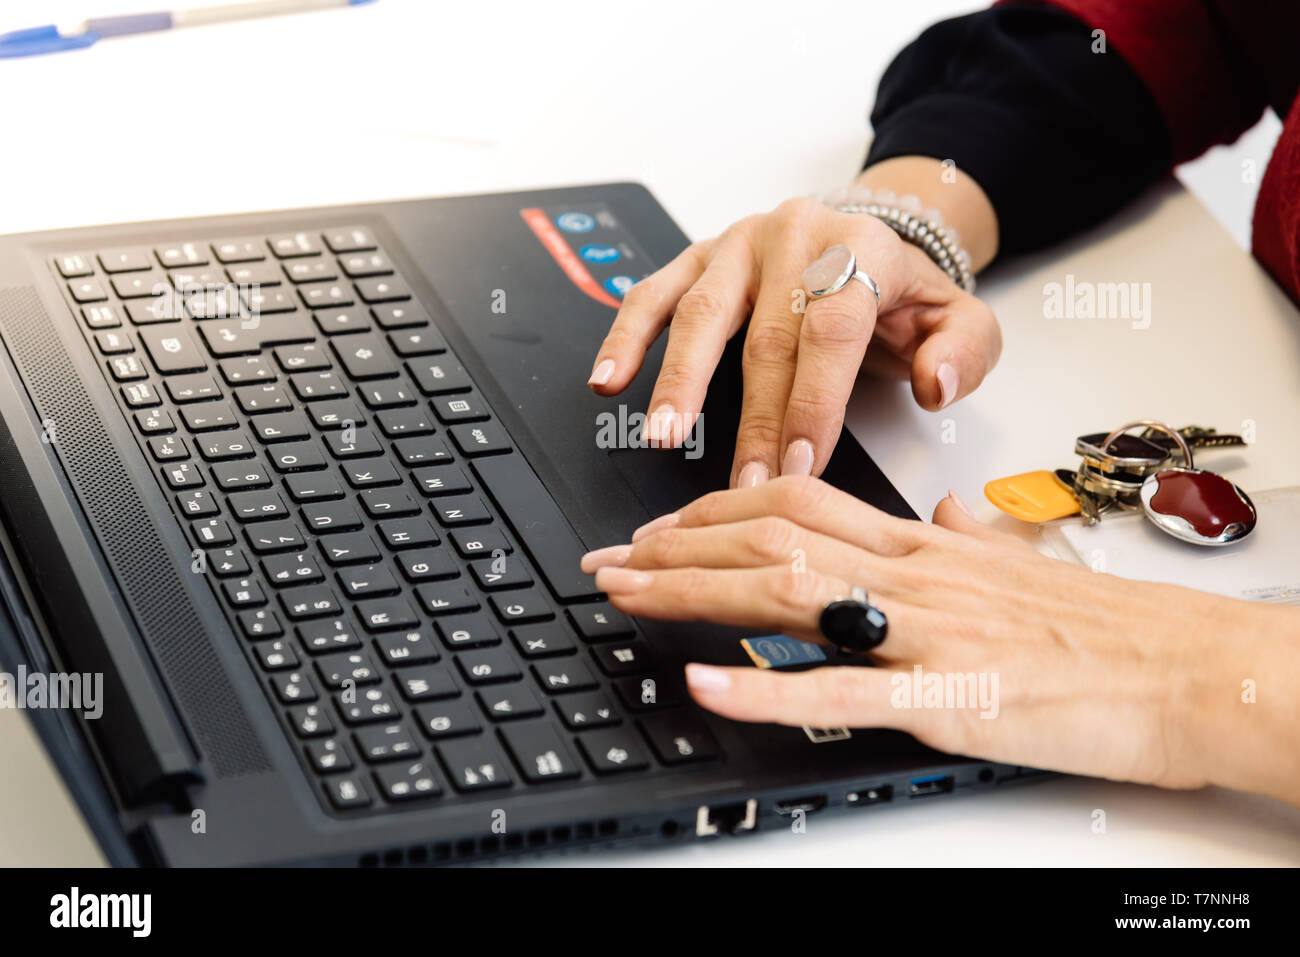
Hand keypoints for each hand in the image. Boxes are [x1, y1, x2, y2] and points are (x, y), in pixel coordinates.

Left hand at [579, 478, 1299, 804]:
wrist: (1193, 668)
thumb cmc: (1112, 627)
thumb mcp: (1026, 565)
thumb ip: (973, 535)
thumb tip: (942, 511)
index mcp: (928, 543)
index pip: (799, 499)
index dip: (715, 507)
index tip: (661, 524)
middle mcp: (916, 573)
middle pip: (771, 534)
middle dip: (675, 544)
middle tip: (608, 560)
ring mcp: (927, 633)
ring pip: (789, 590)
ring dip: (692, 591)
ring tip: (625, 595)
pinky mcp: (949, 700)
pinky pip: (839, 688)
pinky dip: (761, 683)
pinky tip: (702, 678)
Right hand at [586, 196, 1000, 486]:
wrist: (865, 237)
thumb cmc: (901, 293)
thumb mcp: (960, 317)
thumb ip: (964, 352)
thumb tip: (936, 385)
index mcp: (861, 248)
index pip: (832, 330)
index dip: (814, 403)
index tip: (802, 465)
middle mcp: (795, 237)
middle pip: (767, 337)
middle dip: (756, 422)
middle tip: (745, 486)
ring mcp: (739, 244)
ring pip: (702, 313)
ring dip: (680, 381)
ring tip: (664, 435)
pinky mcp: (699, 256)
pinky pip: (653, 293)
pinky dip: (626, 336)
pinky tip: (609, 378)